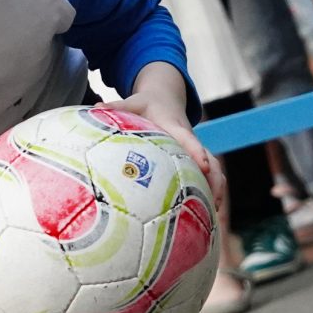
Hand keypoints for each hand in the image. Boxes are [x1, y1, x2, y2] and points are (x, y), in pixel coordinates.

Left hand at [106, 97, 228, 221]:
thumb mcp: (134, 102)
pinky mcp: (195, 160)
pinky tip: (205, 213)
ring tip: (213, 214)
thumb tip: (95, 107)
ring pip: (215, 170)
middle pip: (210, 160)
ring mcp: (195, 152)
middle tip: (213, 201)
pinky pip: (209, 176)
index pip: (189, 140)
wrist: (166, 99)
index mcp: (176, 127)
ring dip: (216, 189)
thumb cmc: (147, 104)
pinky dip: (210, 191)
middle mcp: (190, 141)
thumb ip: (118, 106)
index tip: (204, 166)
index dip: (197, 152)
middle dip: (214, 179)